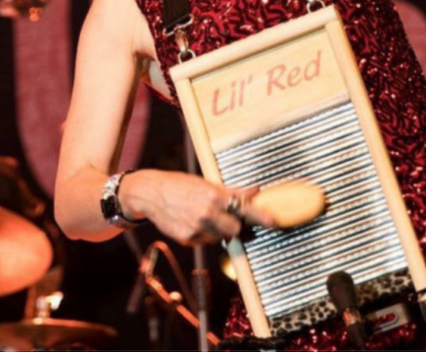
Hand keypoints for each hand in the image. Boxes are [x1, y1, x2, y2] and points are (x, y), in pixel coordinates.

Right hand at [118, 169, 273, 244]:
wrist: (151, 194)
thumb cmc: (180, 184)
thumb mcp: (207, 183)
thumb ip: (232, 191)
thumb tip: (255, 190)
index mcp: (214, 196)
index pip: (243, 208)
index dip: (260, 216)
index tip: (274, 221)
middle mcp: (207, 213)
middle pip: (235, 229)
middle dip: (235, 225)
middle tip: (229, 217)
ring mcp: (196, 228)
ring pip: (220, 237)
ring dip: (219, 230)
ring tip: (206, 216)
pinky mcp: (187, 239)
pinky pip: (205, 242)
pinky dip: (204, 234)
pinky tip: (194, 221)